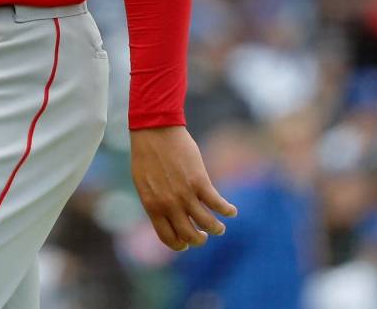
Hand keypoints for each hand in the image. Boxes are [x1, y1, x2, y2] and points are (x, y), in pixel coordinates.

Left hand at [130, 125, 237, 251]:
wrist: (155, 131)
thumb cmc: (147, 155)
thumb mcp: (144, 184)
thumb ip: (155, 202)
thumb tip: (166, 217)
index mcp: (153, 206)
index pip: (168, 238)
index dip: (179, 245)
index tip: (186, 243)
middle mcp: (169, 204)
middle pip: (189, 236)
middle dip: (199, 240)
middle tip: (204, 235)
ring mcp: (185, 194)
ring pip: (207, 224)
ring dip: (217, 229)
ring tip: (220, 227)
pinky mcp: (200, 182)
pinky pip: (218, 204)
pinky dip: (228, 210)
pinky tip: (232, 211)